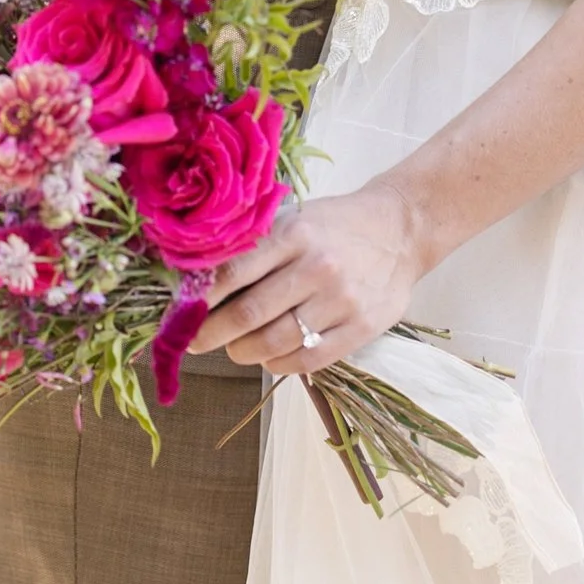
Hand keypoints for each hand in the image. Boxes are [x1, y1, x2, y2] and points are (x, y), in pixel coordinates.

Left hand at [189, 179, 428, 375]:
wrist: (402, 229)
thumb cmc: (337, 225)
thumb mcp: (297, 219)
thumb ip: (257, 247)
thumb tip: (201, 281)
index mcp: (296, 233)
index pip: (234, 271)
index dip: (200, 298)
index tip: (180, 313)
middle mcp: (317, 266)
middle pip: (248, 314)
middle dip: (211, 334)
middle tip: (194, 341)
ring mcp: (340, 300)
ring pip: (273, 342)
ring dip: (242, 352)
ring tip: (235, 348)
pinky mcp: (360, 328)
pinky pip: (306, 361)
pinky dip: (277, 365)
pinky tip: (269, 356)